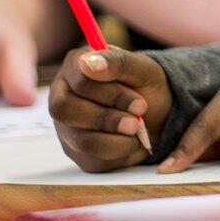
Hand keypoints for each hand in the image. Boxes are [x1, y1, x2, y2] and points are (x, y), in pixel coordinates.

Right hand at [49, 46, 170, 172]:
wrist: (157, 115)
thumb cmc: (146, 87)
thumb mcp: (144, 70)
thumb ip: (118, 62)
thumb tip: (88, 63)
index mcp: (76, 65)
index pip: (79, 80)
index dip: (111, 95)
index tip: (140, 104)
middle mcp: (62, 94)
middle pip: (65, 109)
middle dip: (107, 118)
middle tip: (136, 122)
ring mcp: (65, 124)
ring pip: (79, 138)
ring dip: (116, 138)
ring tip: (136, 130)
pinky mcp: (74, 150)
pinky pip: (91, 157)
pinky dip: (118, 150)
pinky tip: (130, 141)